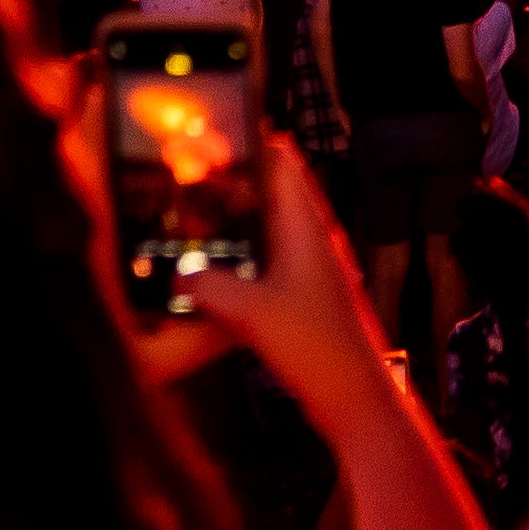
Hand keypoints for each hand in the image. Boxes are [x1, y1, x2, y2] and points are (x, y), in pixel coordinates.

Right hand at [137, 135, 408, 407]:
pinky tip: (209, 275)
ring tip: (186, 220)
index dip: (250, 142)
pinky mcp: (302, 298)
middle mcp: (310, 239)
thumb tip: (177, 274)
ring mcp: (308, 268)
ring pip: (266, 230)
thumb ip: (208, 286)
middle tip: (183, 178)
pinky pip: (265, 264)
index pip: (281, 162)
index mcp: (305, 226)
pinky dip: (239, 260)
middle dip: (231, 184)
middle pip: (270, 194)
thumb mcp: (251, 311)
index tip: (209, 132)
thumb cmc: (312, 345)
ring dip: (233, 224)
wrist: (351, 397)